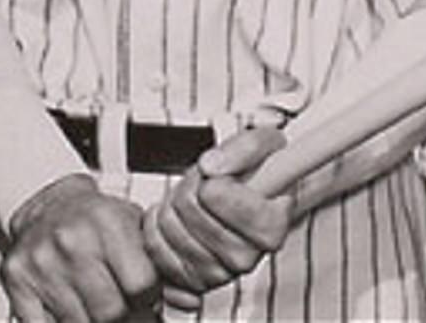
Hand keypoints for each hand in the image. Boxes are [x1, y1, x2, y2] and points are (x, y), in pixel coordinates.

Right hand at [0, 173, 159, 322]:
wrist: (48, 204)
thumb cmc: (96, 218)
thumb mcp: (132, 222)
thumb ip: (153, 256)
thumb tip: (182, 299)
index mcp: (108, 222)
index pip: (141, 284)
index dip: (149, 298)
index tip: (146, 296)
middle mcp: (73, 241)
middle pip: (111, 311)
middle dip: (123, 314)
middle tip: (124, 305)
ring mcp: (42, 262)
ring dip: (94, 321)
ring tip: (99, 304)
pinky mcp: (17, 281)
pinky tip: (73, 311)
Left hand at [143, 127, 293, 306]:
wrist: (257, 200)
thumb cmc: (263, 174)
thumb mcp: (267, 143)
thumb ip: (245, 148)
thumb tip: (211, 166)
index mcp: (270, 228)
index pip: (214, 194)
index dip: (211, 176)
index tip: (223, 173)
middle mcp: (247, 258)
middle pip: (189, 207)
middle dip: (191, 185)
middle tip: (207, 183)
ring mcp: (218, 274)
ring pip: (169, 226)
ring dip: (174, 202)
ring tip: (196, 198)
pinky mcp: (191, 282)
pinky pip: (155, 247)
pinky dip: (158, 226)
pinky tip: (178, 217)